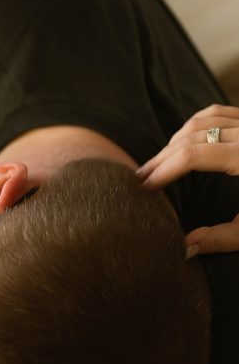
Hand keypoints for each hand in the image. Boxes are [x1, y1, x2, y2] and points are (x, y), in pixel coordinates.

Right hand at [137, 104, 238, 255]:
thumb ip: (222, 238)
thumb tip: (184, 248)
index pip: (193, 154)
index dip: (164, 170)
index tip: (145, 187)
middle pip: (193, 134)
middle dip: (164, 155)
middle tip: (142, 177)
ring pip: (205, 119)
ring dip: (178, 138)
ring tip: (161, 162)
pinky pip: (222, 114)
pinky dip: (199, 125)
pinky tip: (188, 142)